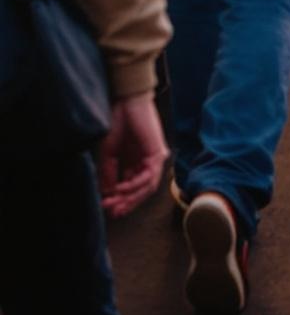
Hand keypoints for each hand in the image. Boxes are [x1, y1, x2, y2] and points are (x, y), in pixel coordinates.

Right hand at [99, 93, 166, 217]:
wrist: (126, 102)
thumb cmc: (118, 123)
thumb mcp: (109, 154)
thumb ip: (109, 174)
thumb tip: (107, 195)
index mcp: (136, 163)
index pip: (132, 189)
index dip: (120, 201)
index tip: (106, 209)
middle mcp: (147, 163)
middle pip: (140, 192)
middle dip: (125, 203)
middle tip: (111, 211)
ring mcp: (155, 158)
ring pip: (146, 188)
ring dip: (130, 197)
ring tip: (115, 202)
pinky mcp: (158, 152)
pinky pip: (149, 176)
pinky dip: (135, 184)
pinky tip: (122, 188)